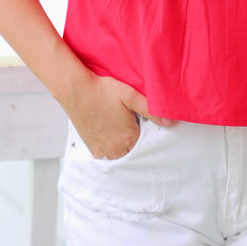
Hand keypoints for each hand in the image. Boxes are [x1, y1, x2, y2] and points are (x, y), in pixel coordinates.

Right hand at [59, 70, 173, 159]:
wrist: (76, 90)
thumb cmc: (102, 90)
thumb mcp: (130, 95)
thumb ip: (151, 109)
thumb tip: (170, 121)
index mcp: (128, 138)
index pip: (147, 144)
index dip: (147, 133)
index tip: (143, 123)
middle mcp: (116, 149)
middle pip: (135, 151)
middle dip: (137, 141)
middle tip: (131, 123)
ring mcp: (103, 151)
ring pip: (122, 155)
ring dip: (125, 146)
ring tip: (121, 127)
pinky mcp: (92, 150)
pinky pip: (108, 156)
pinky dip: (112, 148)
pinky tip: (111, 133)